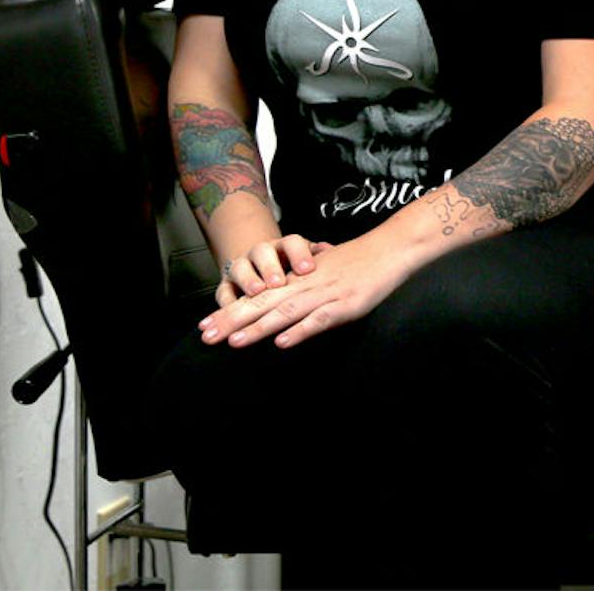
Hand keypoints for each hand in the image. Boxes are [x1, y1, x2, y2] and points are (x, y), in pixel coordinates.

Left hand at [199, 228, 420, 349]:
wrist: (389, 248)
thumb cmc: (357, 261)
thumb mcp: (322, 271)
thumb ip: (300, 289)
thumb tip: (278, 312)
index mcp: (298, 279)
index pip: (257, 297)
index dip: (229, 311)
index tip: (204, 326)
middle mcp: (306, 286)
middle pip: (263, 305)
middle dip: (232, 321)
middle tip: (205, 337)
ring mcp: (325, 295)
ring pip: (285, 312)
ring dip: (258, 327)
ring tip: (234, 342)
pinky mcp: (346, 306)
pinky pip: (319, 320)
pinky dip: (300, 331)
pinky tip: (283, 343)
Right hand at [216, 233, 329, 306]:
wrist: (259, 264)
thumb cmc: (289, 266)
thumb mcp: (305, 259)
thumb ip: (317, 256)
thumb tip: (330, 249)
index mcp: (283, 247)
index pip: (291, 243)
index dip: (300, 254)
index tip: (308, 268)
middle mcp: (261, 254)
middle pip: (263, 253)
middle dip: (270, 267)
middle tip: (278, 282)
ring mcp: (242, 268)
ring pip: (241, 268)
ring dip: (248, 280)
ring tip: (256, 291)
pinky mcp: (226, 285)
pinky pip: (223, 291)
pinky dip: (227, 302)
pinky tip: (232, 309)